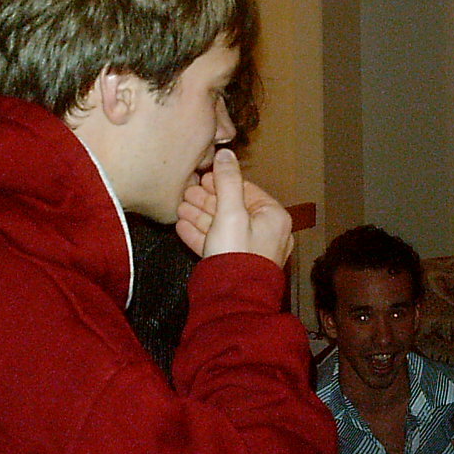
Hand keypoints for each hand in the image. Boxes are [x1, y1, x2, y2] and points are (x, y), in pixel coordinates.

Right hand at [176, 149, 291, 265]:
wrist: (231, 299)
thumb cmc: (236, 252)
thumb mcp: (230, 211)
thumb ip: (227, 180)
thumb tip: (226, 153)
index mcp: (273, 217)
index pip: (247, 190)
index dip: (223, 181)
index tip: (203, 177)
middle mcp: (265, 233)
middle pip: (232, 208)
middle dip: (207, 200)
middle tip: (187, 191)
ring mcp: (249, 250)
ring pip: (222, 227)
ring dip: (199, 215)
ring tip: (179, 206)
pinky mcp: (233, 265)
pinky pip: (216, 244)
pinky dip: (199, 234)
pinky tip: (181, 226)